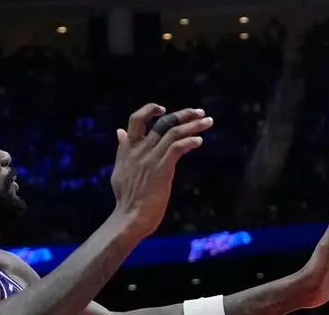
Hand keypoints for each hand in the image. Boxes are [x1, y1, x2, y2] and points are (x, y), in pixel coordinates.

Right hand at [109, 104, 213, 237]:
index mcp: (128, 149)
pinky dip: (190, 141)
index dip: (149, 109)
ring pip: (173, 133)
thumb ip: (122, 149)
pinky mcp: (162, 170)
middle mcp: (139, 150)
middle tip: (200, 112)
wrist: (130, 219)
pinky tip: (199, 141)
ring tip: (208, 122)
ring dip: (193, 125)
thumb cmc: (127, 198)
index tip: (164, 108)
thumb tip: (119, 131)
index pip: (135, 119)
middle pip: (163, 123)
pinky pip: (177, 148)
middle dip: (183, 114)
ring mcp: (150, 159)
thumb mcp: (120, 169)